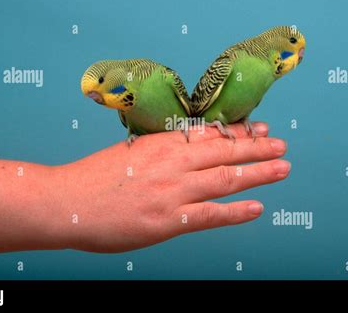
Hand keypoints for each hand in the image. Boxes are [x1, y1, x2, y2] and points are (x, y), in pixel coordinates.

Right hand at [54, 122, 290, 252]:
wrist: (65, 202)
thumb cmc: (94, 177)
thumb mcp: (129, 151)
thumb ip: (160, 150)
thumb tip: (184, 148)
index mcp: (161, 143)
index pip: (209, 133)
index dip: (238, 131)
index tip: (258, 127)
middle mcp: (172, 163)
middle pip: (224, 151)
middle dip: (257, 147)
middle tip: (280, 144)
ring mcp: (172, 191)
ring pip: (225, 178)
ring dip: (258, 173)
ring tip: (282, 168)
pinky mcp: (168, 220)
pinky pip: (211, 216)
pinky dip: (236, 212)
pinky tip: (257, 208)